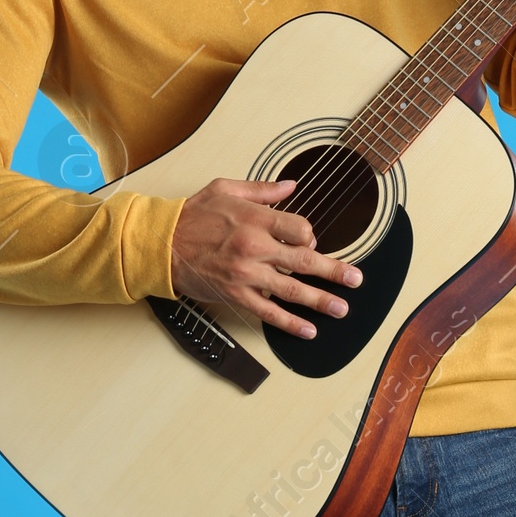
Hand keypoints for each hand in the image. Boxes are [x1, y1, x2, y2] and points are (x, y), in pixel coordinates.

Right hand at [170, 178, 362, 339]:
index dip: (310, 236)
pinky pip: (268, 313)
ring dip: (320, 301)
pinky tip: (308, 330)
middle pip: (305, 261)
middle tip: (356, 280)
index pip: (299, 229)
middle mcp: (255, 248)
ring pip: (292, 290)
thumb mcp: (225, 189)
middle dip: (334, 271)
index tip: (309, 242)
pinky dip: (289, 323)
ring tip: (341, 308)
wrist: (160, 244)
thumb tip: (290, 186)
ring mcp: (246, 275)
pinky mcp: (235, 295)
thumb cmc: (191, 215)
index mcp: (255, 219)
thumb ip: (262, 190)